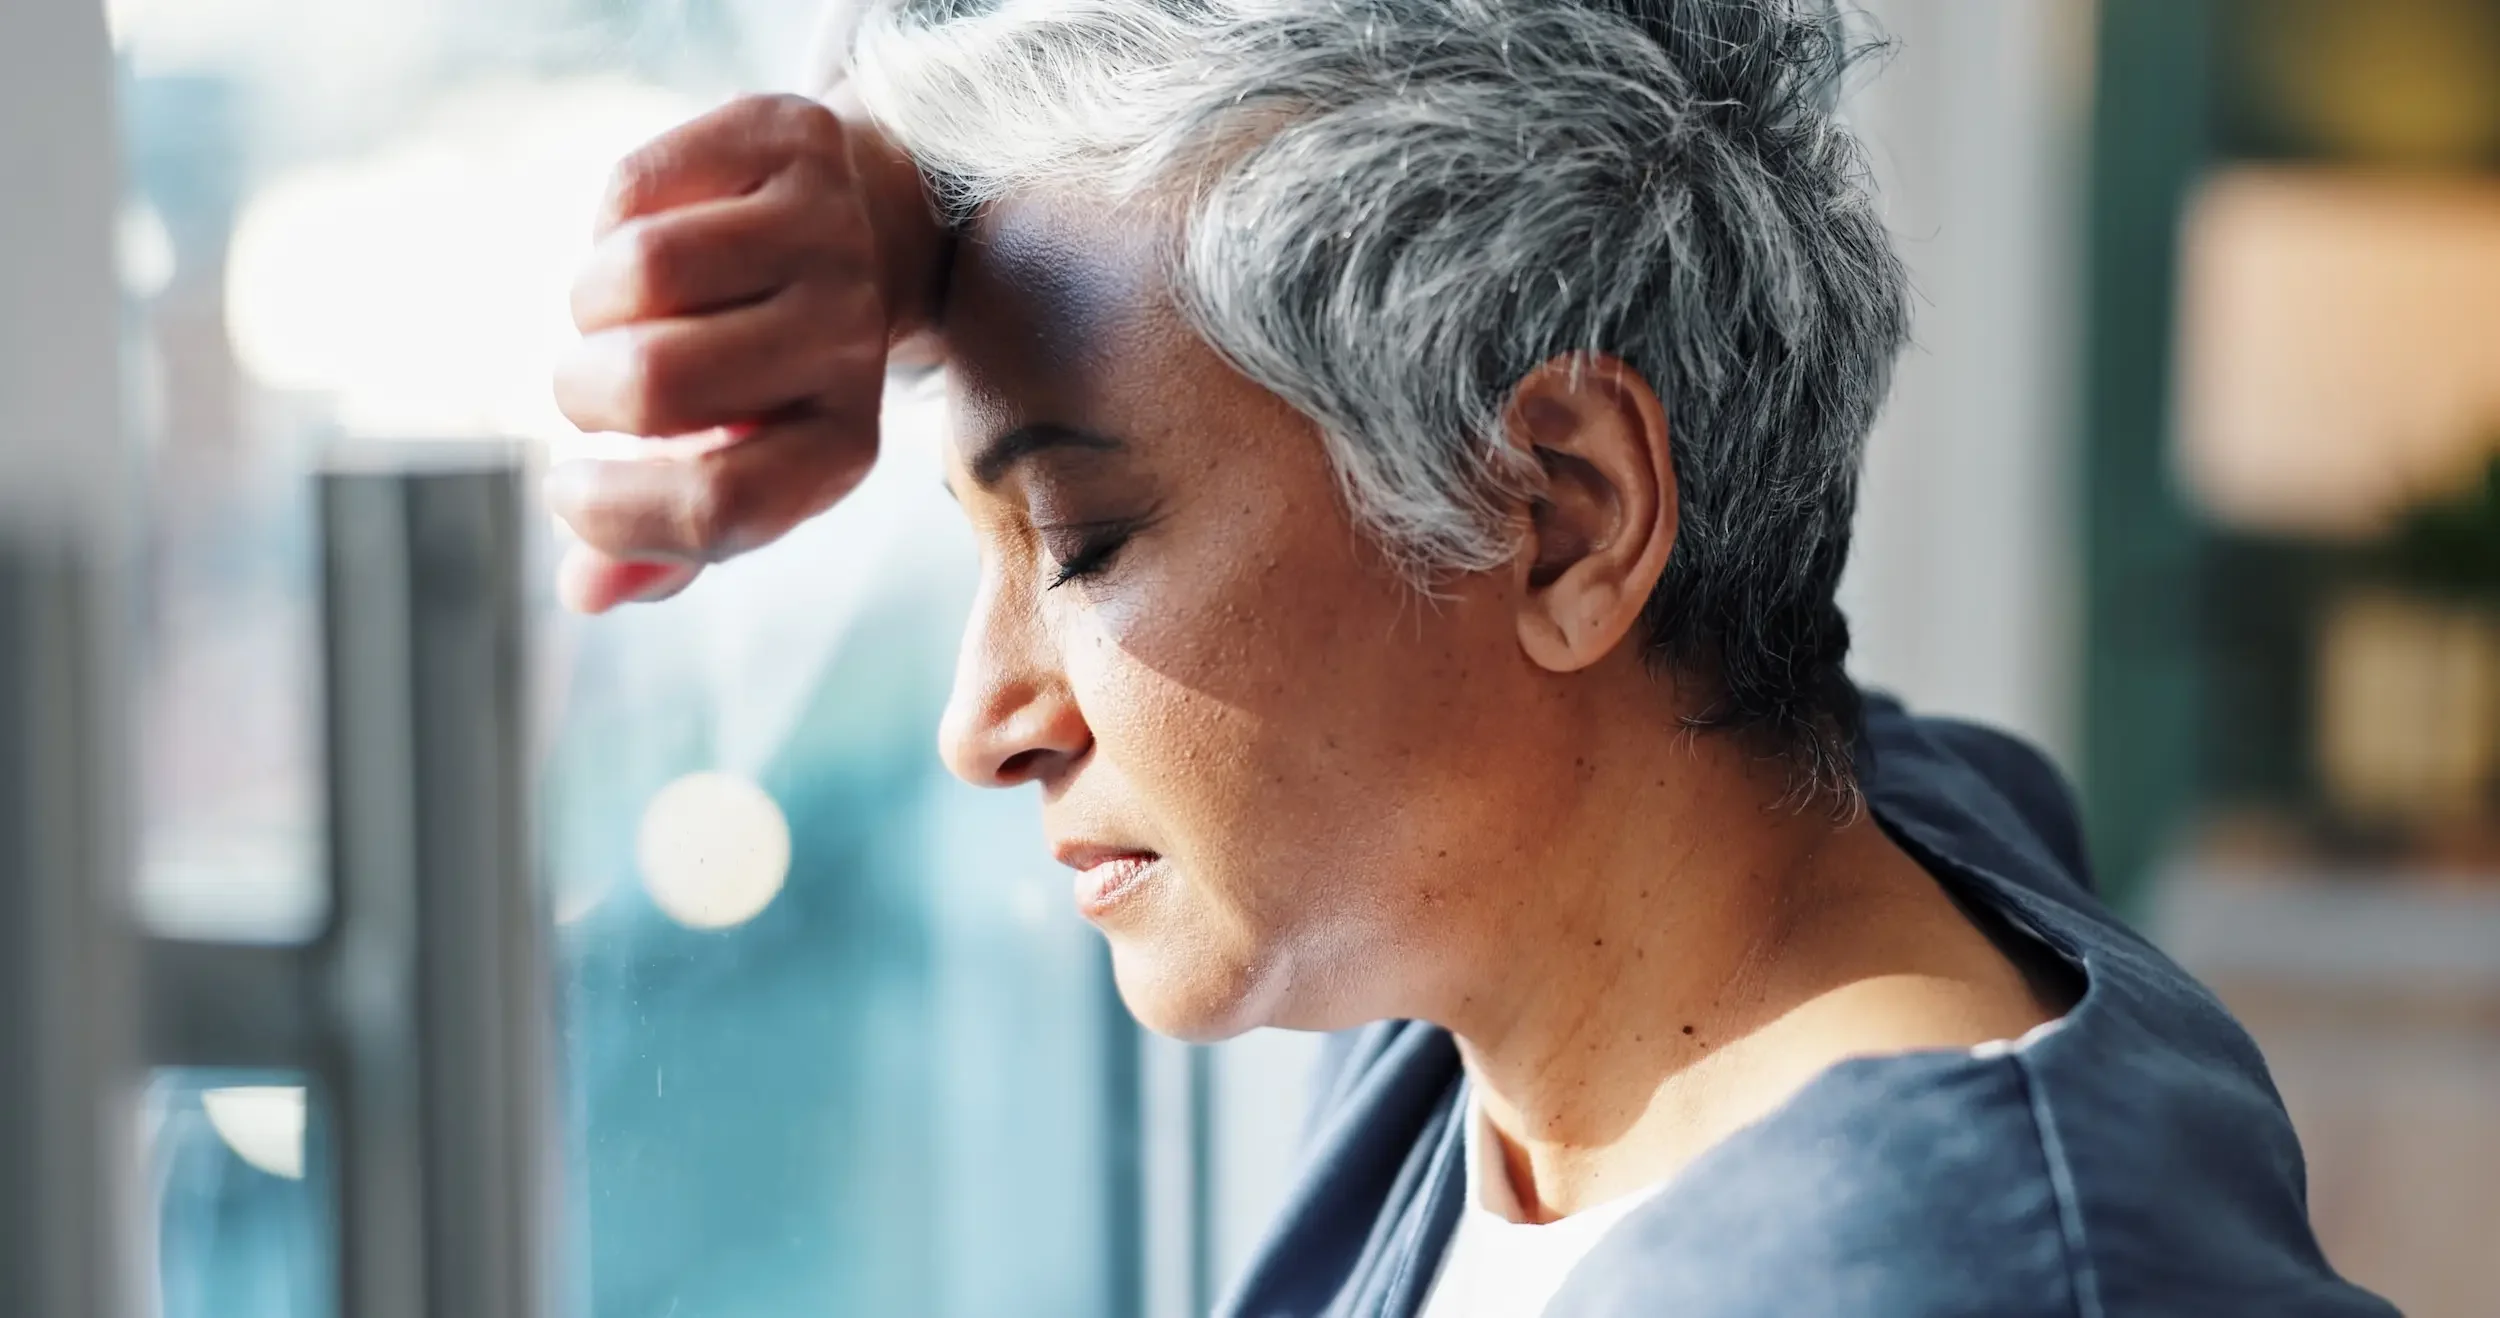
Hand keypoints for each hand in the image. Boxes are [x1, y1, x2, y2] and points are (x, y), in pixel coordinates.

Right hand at [548, 93, 943, 611]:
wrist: (865, 224)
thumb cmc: (771, 369)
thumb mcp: (736, 457)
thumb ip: (663, 535)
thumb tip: (584, 594)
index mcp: (840, 445)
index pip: (719, 506)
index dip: (613, 514)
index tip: (565, 488)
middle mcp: (849, 339)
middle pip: (656, 384)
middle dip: (582, 392)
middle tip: (591, 384)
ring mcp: (829, 233)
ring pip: (636, 273)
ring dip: (588, 301)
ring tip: (618, 309)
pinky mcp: (791, 140)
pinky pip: (635, 186)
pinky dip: (607, 218)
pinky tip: (650, 231)